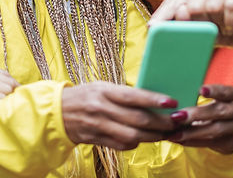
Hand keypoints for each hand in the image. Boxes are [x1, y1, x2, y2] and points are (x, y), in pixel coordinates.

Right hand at [0, 61, 18, 140]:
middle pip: (7, 81)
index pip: (2, 74)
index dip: (11, 87)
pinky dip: (3, 109)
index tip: (14, 99)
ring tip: (4, 113)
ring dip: (8, 103)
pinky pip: (1, 101)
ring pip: (7, 91)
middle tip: (13, 109)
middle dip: (13, 95)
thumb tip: (3, 90)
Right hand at [61, 82, 178, 149]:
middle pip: (138, 120)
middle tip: (176, 122)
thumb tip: (151, 99)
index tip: (172, 102)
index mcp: (103, 91)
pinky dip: (136, 144)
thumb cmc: (84, 96)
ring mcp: (98, 126)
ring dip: (153, 137)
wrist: (56, 112)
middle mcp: (101, 109)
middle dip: (161, 122)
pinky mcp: (97, 140)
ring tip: (165, 133)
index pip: (133, 96)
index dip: (154, 100)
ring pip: (133, 136)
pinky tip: (143, 139)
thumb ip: (122, 93)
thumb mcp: (100, 87)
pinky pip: (122, 145)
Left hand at [149, 0, 232, 58]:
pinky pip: (231, 6)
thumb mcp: (196, 31)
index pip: (173, 2)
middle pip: (192, 5)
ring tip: (221, 26)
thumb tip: (173, 17)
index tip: (152, 29)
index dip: (163, 16)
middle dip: (199, 23)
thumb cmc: (217, 31)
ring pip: (211, 5)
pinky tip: (231, 26)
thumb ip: (182, 26)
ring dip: (217, 22)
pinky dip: (231, 21)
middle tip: (208, 29)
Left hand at [166, 85, 232, 153]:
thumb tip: (174, 100)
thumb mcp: (215, 99)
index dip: (214, 91)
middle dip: (196, 114)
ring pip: (215, 130)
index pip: (225, 91)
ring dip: (192, 133)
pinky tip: (179, 140)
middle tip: (176, 116)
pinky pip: (211, 143)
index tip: (200, 90)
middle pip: (219, 111)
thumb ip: (200, 97)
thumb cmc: (216, 106)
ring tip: (174, 134)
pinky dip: (193, 142)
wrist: (232, 128)